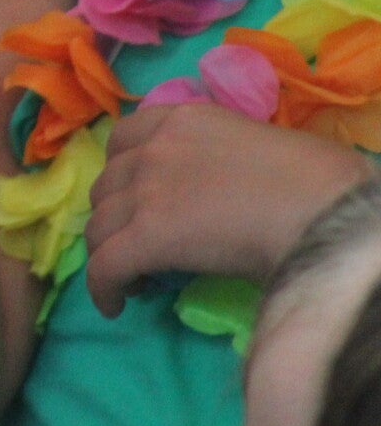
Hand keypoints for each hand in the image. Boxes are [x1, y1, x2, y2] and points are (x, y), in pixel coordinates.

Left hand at [83, 103, 373, 316]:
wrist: (327, 212)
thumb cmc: (320, 182)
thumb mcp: (260, 144)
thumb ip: (224, 156)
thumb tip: (229, 187)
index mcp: (186, 119)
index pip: (125, 138)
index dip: (122, 171)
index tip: (134, 196)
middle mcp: (156, 148)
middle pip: (108, 185)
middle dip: (115, 214)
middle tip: (137, 242)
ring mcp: (146, 190)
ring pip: (99, 226)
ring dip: (108, 252)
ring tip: (133, 277)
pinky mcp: (146, 236)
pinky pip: (104, 266)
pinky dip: (102, 288)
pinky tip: (114, 306)